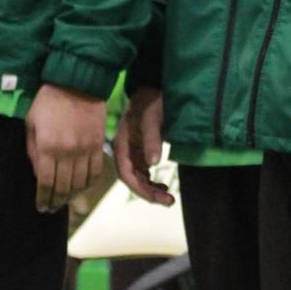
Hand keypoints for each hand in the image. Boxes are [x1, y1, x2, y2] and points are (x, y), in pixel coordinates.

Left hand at [26, 82, 106, 213]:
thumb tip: (39, 175)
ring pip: (80, 183)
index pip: (46, 183)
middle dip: (56, 201)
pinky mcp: (98, 145)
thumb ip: (33, 151)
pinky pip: (95, 171)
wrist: (77, 83)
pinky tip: (82, 187)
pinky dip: (89, 184)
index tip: (41, 208)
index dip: (43, 199)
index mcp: (48, 147)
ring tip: (64, 201)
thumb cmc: (47, 102)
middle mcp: (68, 152)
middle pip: (64, 187)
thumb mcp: (31, 124)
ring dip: (72, 196)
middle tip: (51, 209)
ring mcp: (86, 149)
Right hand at [114, 86, 173, 204]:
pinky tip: (162, 185)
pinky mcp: (140, 149)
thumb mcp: (152, 119)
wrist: (152, 87)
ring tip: (168, 197)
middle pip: (132, 179)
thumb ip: (152, 140)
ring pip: (138, 177)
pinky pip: (143, 170)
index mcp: (121, 145)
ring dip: (151, 189)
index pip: (126, 174)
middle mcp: (123, 151)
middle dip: (148, 193)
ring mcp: (131, 151)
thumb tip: (153, 164)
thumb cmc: (151, 101)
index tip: (157, 198)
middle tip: (169, 201)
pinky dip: (151, 180)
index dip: (140, 189)